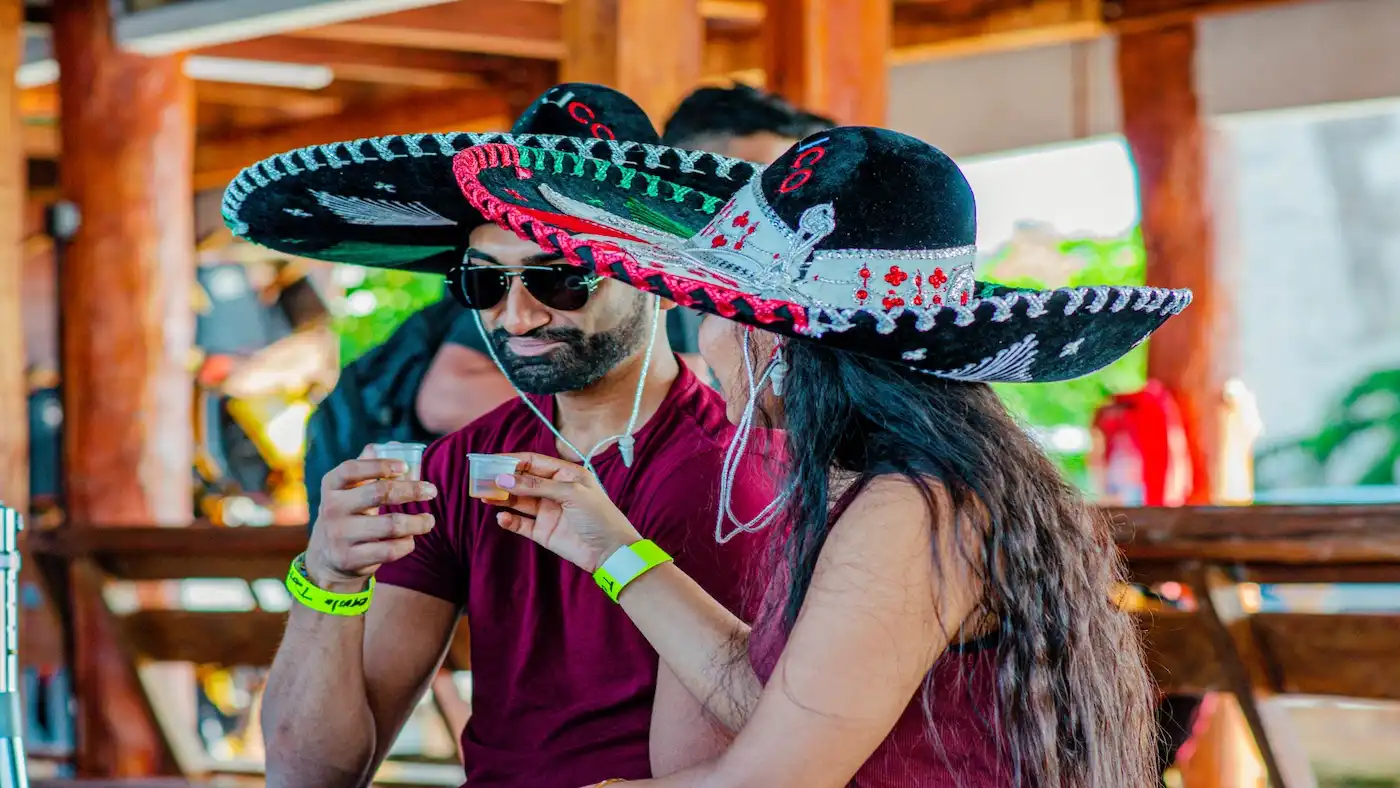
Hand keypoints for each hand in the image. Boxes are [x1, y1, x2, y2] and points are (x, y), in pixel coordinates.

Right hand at [306, 455, 437, 592]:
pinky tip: (410, 538)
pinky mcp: (349, 559)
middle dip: (412, 490)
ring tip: (429, 520)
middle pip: (379, 493)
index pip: (352, 469)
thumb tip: (396, 445)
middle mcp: (331, 508)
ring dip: (417, 522)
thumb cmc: (349, 513)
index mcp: (331, 485)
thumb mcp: (350, 489)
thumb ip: (369, 466)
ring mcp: (339, 535)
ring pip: (391, 525)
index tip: (405, 467)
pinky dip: (407, 543)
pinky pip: (389, 550)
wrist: (327, 557)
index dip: (380, 465)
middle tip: (432, 491)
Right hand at [493, 452, 642, 572]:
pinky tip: (502, 517)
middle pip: (522, 481)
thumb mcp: (571, 493)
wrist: (611, 552)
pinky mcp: (543, 532)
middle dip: (502, 480)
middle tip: (480, 480)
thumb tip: (505, 479)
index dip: (512, 461)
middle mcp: (554, 491)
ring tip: (483, 496)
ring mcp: (547, 512)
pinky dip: (509, 520)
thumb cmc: (599, 516)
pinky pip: (520, 523)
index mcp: (565, 474)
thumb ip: (537, 486)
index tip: (490, 461)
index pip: (533, 462)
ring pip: (518, 501)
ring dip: (501, 498)